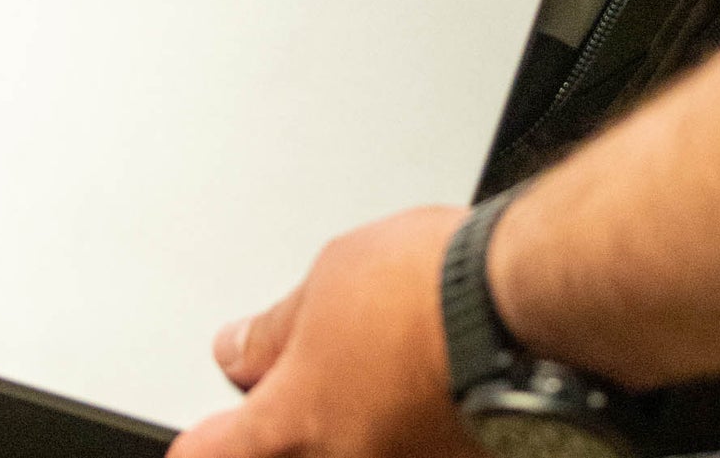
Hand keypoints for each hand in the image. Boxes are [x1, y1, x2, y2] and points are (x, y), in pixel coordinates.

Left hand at [171, 207, 479, 457]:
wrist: (521, 307)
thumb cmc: (430, 291)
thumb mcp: (329, 280)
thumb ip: (276, 331)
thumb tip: (240, 349)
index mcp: (292, 425)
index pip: (210, 453)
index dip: (199, 441)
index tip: (198, 435)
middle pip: (282, 456)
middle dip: (280, 427)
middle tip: (297, 376)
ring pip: (350, 449)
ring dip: (346, 421)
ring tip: (370, 366)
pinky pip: (401, 446)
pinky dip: (396, 425)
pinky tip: (413, 380)